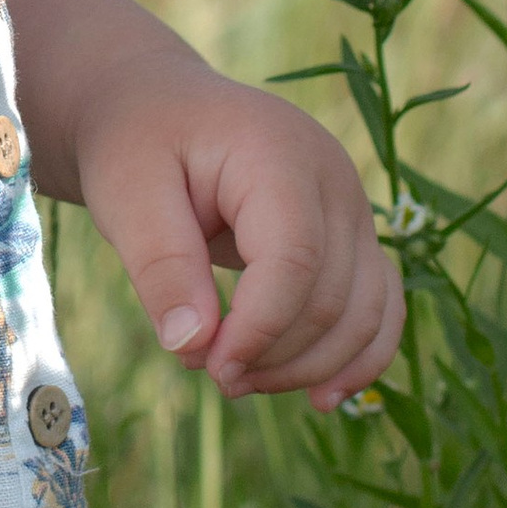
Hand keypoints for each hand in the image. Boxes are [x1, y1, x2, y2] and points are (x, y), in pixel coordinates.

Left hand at [73, 46, 401, 408]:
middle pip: (331, 296)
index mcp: (277, 153)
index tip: (208, 368)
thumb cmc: (137, 144)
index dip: (259, 329)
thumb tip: (194, 348)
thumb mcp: (125, 193)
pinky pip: (381, 306)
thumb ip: (160, 266)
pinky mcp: (352, 236)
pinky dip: (358, 356)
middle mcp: (333, 177)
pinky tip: (321, 398)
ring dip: (309, 366)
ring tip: (240, 381)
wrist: (160, 109)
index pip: (295, 260)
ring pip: (363, 312)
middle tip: (206, 372)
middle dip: (273, 355)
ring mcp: (351, 206)